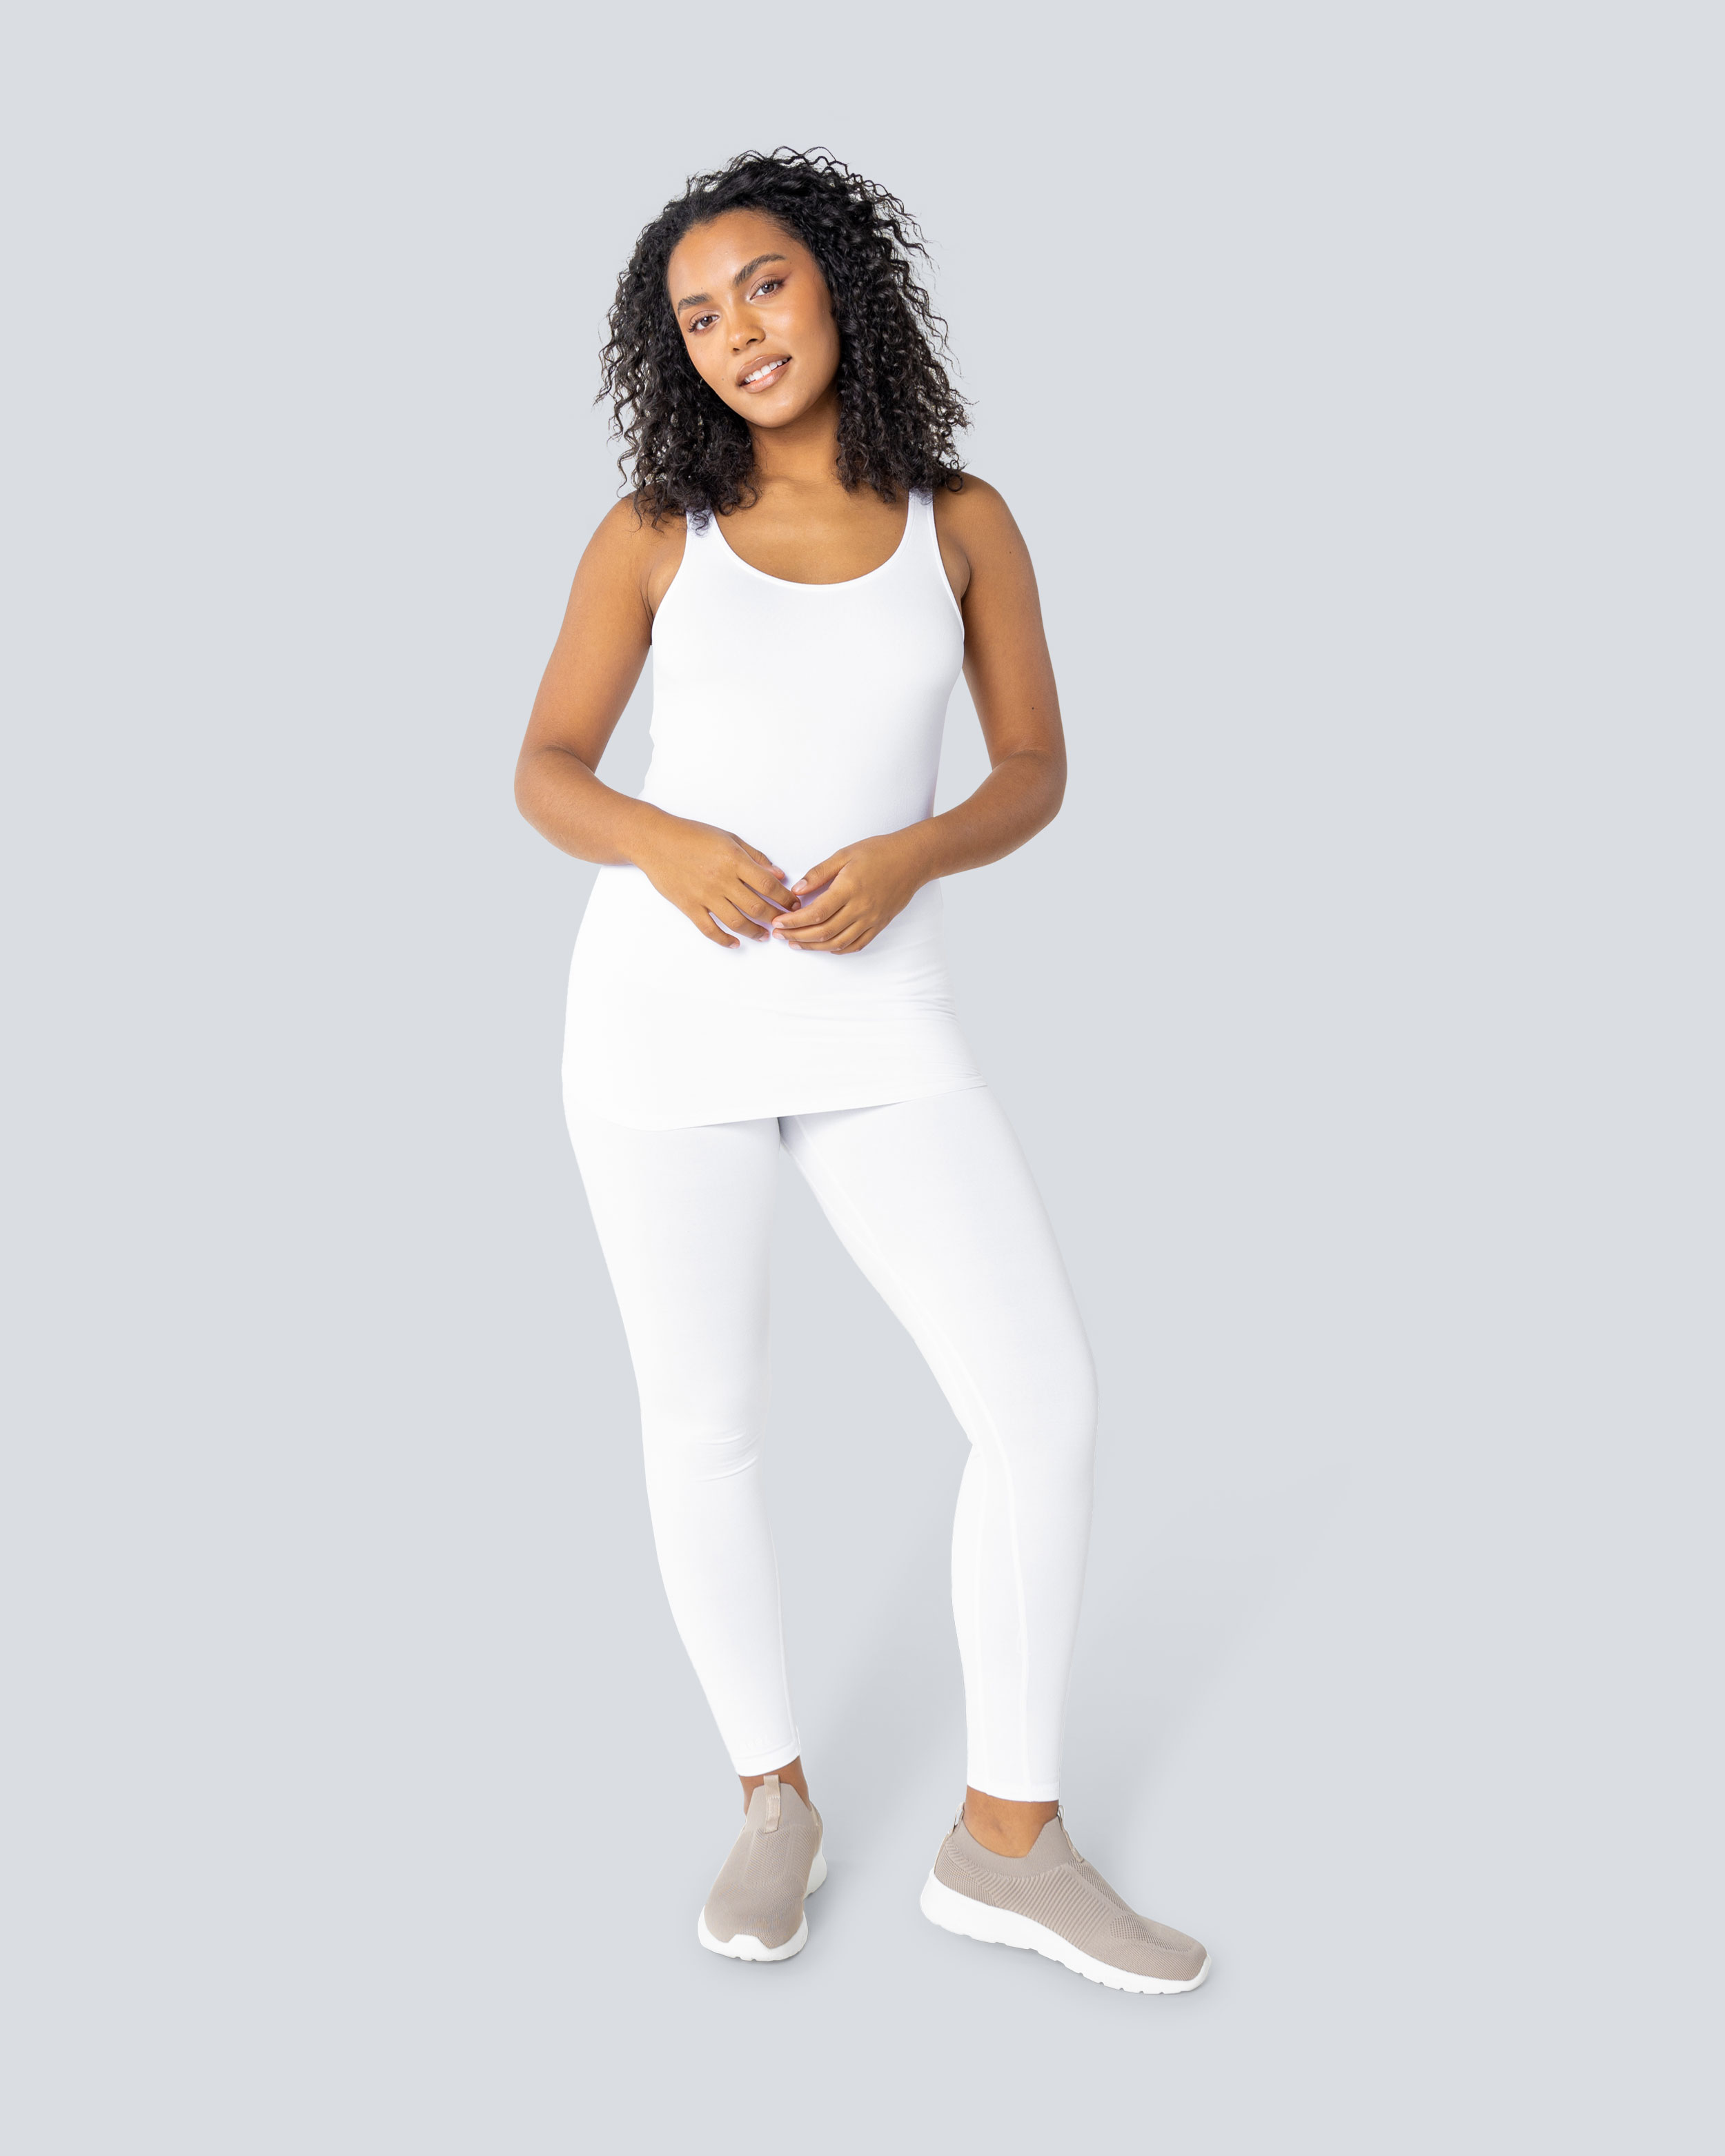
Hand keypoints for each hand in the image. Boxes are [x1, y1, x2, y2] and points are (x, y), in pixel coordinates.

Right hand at [634, 814, 796, 947]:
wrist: (655, 840)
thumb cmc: (692, 835)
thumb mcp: (728, 838)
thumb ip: (755, 857)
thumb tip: (778, 875)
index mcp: (734, 860)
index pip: (768, 885)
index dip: (785, 898)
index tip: (793, 905)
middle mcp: (721, 880)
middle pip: (757, 907)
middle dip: (775, 918)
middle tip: (784, 922)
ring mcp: (704, 895)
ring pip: (736, 922)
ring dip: (755, 932)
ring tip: (765, 935)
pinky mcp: (689, 906)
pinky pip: (709, 929)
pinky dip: (724, 939)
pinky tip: (735, 943)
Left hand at [770, 831, 927, 953]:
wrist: (913, 859)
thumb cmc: (879, 852)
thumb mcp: (844, 854)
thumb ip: (819, 873)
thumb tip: (797, 890)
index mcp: (849, 888)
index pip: (815, 913)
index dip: (794, 921)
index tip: (778, 921)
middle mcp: (860, 908)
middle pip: (823, 931)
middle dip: (797, 936)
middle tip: (780, 935)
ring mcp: (871, 919)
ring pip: (838, 942)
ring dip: (813, 946)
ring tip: (796, 943)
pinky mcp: (879, 924)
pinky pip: (856, 944)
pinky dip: (838, 949)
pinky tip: (825, 946)